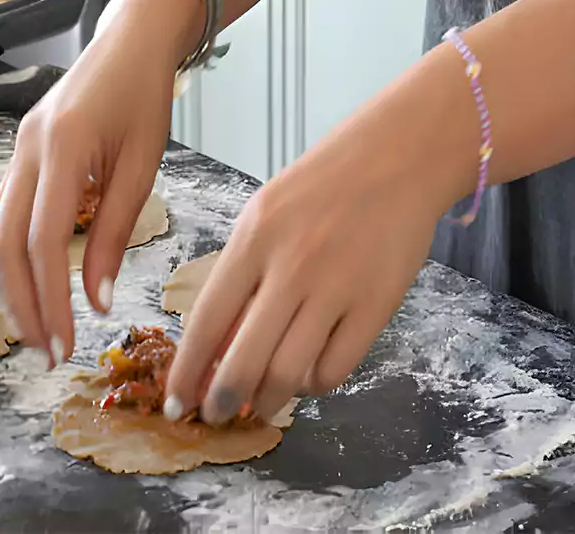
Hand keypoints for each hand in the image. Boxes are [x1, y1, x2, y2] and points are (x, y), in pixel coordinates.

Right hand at [0, 26, 176, 365]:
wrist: (128, 42)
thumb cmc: (146, 96)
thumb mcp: (143, 163)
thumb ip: (117, 230)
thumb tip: (99, 299)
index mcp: (62, 146)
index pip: (43, 238)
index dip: (51, 297)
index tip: (65, 343)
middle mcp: (25, 150)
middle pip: (3, 242)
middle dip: (23, 303)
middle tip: (47, 351)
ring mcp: (15, 151)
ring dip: (10, 287)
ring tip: (37, 330)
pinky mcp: (17, 156)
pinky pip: (0, 215)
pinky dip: (10, 258)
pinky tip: (30, 286)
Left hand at [163, 103, 461, 424]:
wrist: (397, 157)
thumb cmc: (321, 186)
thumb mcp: (263, 215)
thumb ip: (240, 274)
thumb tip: (215, 343)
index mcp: (253, 240)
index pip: (206, 321)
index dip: (187, 371)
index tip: (177, 402)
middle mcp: (291, 267)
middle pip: (245, 360)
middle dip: (222, 401)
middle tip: (216, 417)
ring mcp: (337, 288)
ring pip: (290, 373)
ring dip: (268, 402)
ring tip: (260, 407)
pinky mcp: (378, 305)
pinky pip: (337, 368)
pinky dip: (315, 385)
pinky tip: (307, 378)